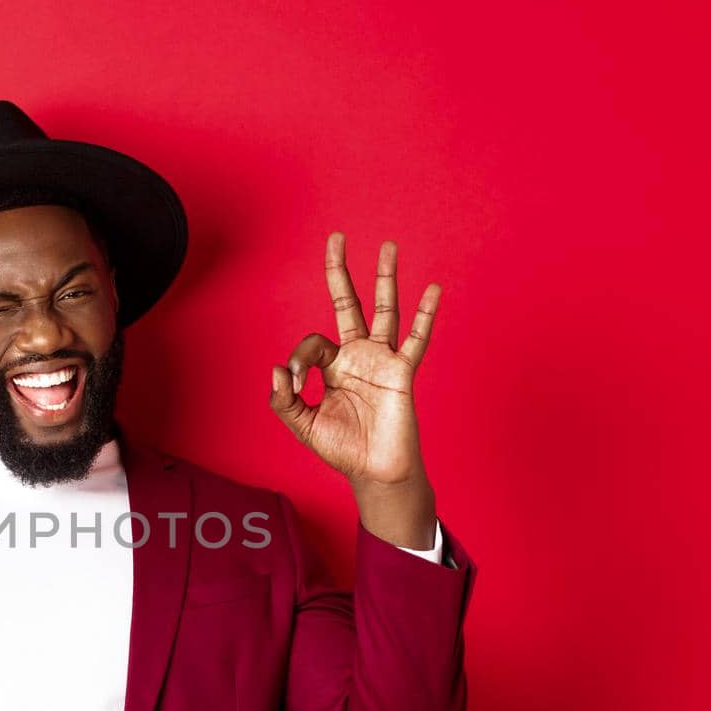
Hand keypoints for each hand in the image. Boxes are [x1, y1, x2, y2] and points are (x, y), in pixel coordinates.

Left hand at [269, 233, 438, 485]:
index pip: (312, 343)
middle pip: (349, 303)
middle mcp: (358, 356)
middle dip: (340, 272)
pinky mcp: (402, 372)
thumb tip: (278, 369)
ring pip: (384, 310)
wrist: (374, 472)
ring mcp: (382, 360)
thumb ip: (285, 400)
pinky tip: (432, 290)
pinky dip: (425, 315)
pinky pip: (416, 339)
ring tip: (387, 246)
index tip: (298, 385)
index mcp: (333, 366)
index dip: (300, 361)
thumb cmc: (343, 449)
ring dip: (385, 278)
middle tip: (336, 237)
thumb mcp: (303, 425)